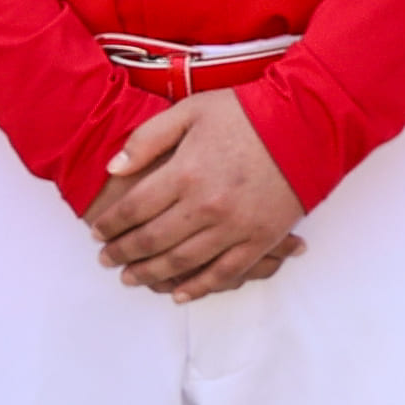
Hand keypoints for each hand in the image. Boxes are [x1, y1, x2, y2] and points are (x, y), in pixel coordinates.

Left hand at [88, 91, 307, 300]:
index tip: (97, 231)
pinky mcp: (262, 237)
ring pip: (182, 261)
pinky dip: (199, 286)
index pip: (133, 209)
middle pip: (151, 240)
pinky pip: (225, 272)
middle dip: (122, 253)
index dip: (110, 224)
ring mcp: (235, 225)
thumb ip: (148, 138)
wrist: (308, 123)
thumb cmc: (249, 113)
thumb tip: (114, 169)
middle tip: (106, 260)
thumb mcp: (192, 110)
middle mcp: (206, 205)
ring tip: (131, 278)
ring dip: (151, 273)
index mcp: (185, 173)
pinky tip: (179, 293)